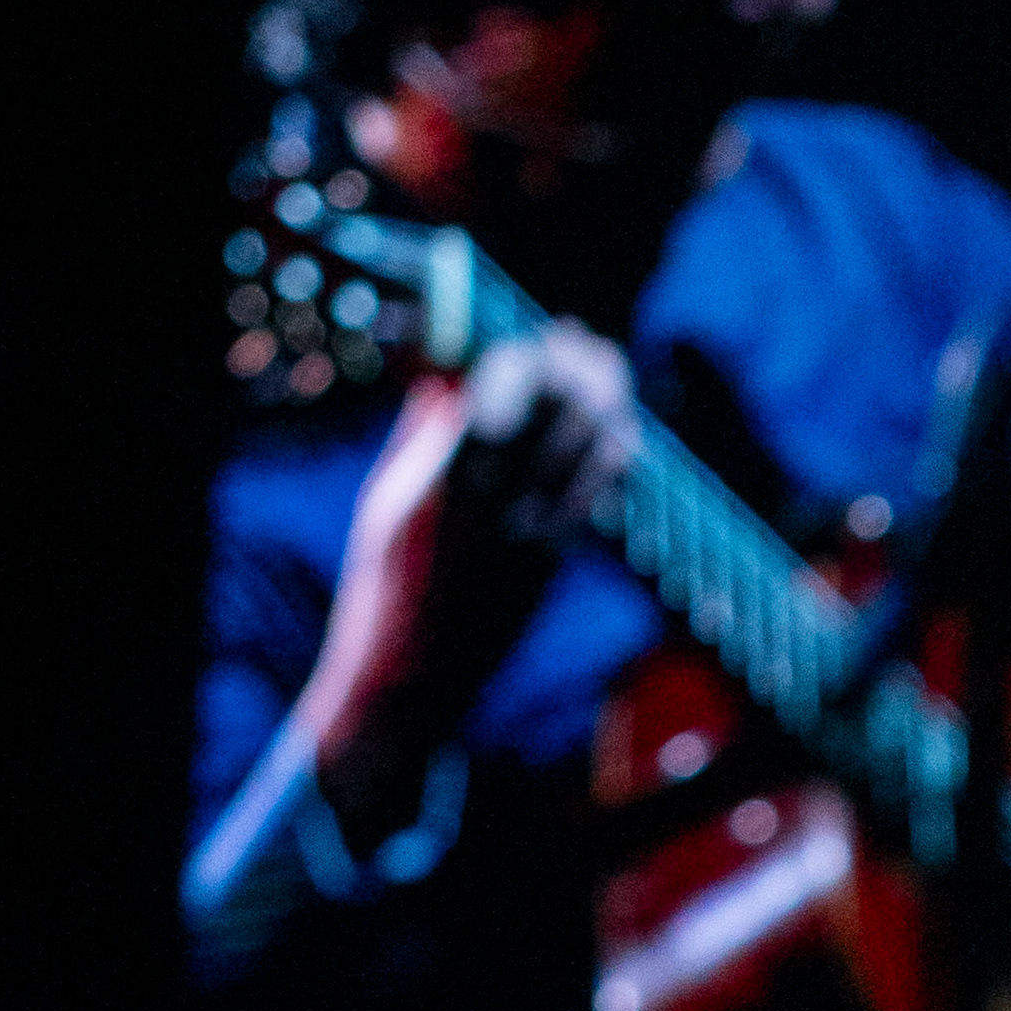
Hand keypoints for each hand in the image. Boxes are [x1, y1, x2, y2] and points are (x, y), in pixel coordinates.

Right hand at [303, 326, 639, 844]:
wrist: (415, 676)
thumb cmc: (389, 580)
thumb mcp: (389, 499)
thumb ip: (422, 437)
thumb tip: (446, 374)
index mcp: (440, 474)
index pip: (499, 389)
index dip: (531, 353)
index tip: (545, 334)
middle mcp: (490, 498)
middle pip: (554, 410)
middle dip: (578, 369)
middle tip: (587, 344)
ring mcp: (527, 533)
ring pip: (586, 451)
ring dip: (605, 406)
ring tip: (611, 375)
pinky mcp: (552, 564)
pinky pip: (596, 499)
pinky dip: (612, 461)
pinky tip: (622, 436)